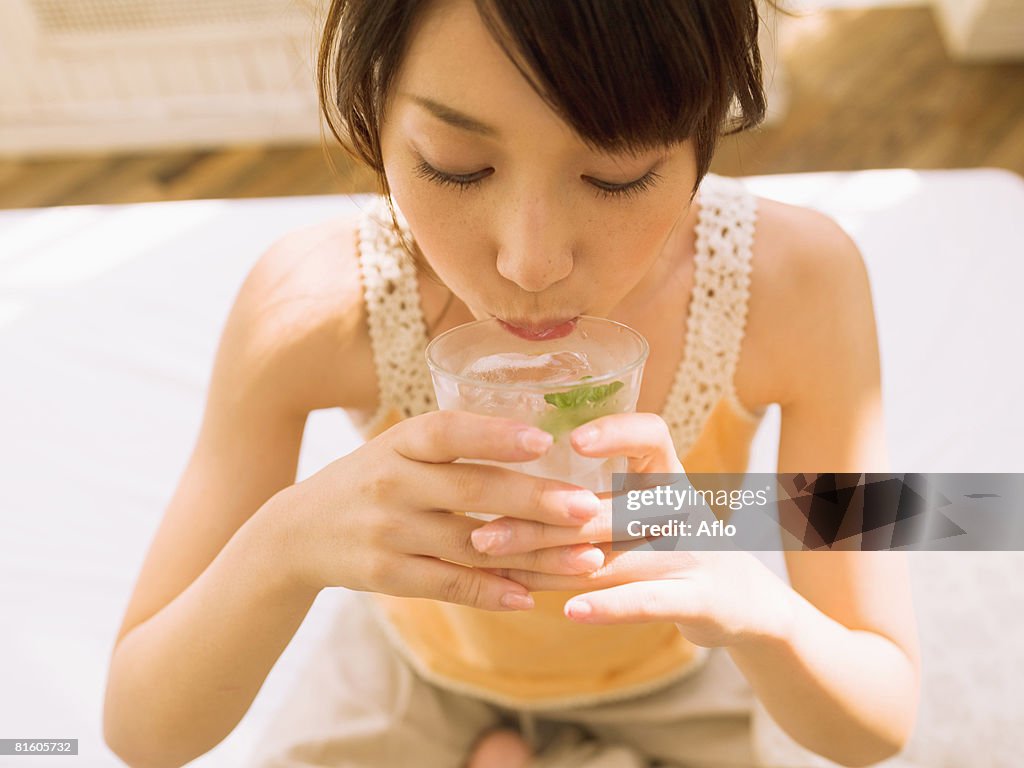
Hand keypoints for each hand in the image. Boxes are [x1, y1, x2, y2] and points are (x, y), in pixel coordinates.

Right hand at [268, 410, 606, 611]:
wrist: (297, 532)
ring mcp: (387, 532)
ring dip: (534, 556)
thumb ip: (454, 445)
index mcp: (400, 442)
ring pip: (472, 545)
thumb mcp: (398, 448)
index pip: (447, 432)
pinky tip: (531, 597)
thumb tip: (543, 443)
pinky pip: (448, 585)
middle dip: (535, 502)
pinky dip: (492, 592)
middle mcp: (392, 483)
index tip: (544, 441)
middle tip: (589, 510)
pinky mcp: (386, 575)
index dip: (494, 434)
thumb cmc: (371, 481)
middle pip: (471, 491)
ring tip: (586, 559)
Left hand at [475, 412, 794, 646]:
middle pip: (608, 507)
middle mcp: (684, 510)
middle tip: (483, 530)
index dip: (616, 432)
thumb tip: (509, 486)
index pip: (652, 436)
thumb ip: (595, 496)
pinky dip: (608, 607)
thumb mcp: (646, 511)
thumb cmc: (676, 549)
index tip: (568, 438)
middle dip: (539, 518)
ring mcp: (696, 555)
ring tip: (497, 561)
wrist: (746, 604)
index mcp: (670, 479)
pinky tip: (569, 610)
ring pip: (614, 556)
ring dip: (549, 562)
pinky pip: (649, 601)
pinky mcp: (702, 600)